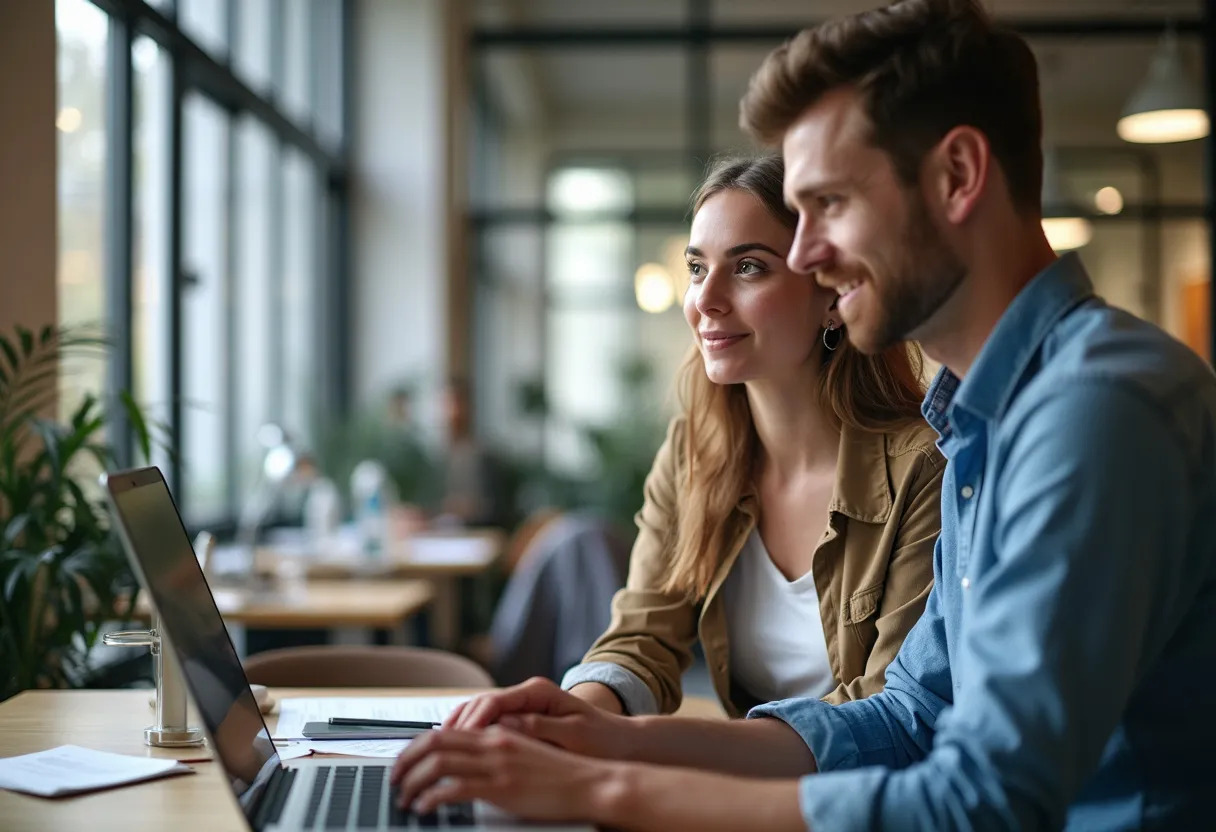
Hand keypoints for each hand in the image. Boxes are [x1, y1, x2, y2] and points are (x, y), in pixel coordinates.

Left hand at [389, 726, 613, 820]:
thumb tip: (468, 761)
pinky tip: (425, 808)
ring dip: (413, 781)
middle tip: (394, 780)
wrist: (590, 783)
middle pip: (434, 742)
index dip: (417, 746)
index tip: (404, 763)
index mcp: (496, 735)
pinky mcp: (502, 787)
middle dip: (405, 761)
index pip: (444, 732)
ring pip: (439, 763)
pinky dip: (433, 798)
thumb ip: (498, 753)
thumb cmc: (561, 775)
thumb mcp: (525, 754)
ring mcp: (496, 764)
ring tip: (404, 798)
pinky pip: (456, 789)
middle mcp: (492, 743)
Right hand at [444, 677, 633, 759]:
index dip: (473, 720)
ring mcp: (523, 705)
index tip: (458, 738)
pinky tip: (458, 747)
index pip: (495, 700)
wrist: (620, 741)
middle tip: (439, 746)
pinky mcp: (521, 719)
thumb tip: (507, 725)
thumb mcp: (574, 734)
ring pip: (481, 712)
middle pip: (482, 703)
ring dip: (461, 727)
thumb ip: (540, 728)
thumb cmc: (601, 739)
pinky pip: (489, 723)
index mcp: (539, 691)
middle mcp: (528, 693)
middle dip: (459, 723)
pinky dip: (472, 733)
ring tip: (440, 747)